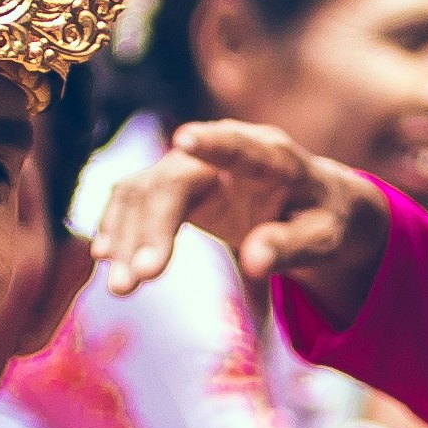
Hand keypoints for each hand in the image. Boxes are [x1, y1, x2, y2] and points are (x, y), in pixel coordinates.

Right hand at [93, 117, 387, 310]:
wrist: (308, 203)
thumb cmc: (321, 220)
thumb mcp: (322, 239)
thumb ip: (291, 246)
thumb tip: (254, 263)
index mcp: (273, 157)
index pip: (241, 146)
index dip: (214, 143)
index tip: (184, 140)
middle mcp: (224, 150)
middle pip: (174, 179)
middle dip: (151, 228)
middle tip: (136, 281)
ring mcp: (193, 163)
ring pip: (145, 189)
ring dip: (126, 236)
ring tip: (121, 288)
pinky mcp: (173, 181)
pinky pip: (135, 198)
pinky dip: (117, 226)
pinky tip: (104, 257)